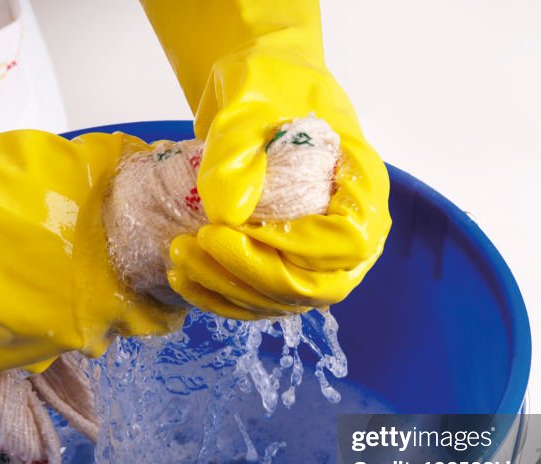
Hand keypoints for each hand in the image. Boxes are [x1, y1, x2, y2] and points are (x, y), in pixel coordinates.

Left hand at [141, 0, 391, 318]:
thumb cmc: (269, 85)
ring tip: (178, 259)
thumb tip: (227, 213)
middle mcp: (351, 233)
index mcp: (362, 187)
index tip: (227, 231)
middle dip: (250, 276)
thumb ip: (239, 147)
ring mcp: (318, 257)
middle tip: (195, 247)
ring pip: (283, 300)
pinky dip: (219, 296)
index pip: (344, 243)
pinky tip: (182, 277)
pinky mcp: (284, 267)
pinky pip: (258, 299)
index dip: (290, 249)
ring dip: (227, 289)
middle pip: (315, 285)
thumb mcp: (251, 98)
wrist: (260, 90)